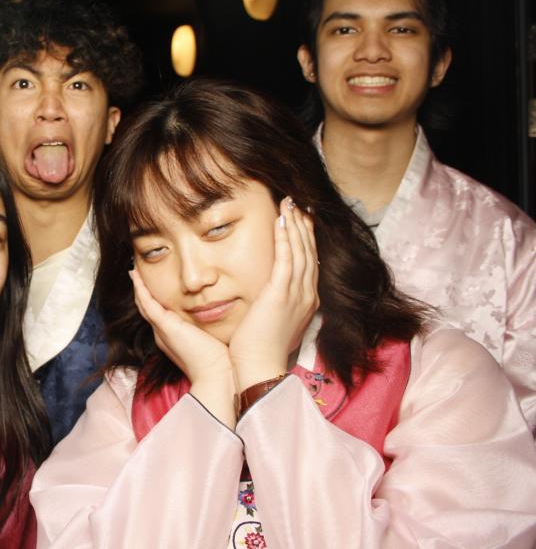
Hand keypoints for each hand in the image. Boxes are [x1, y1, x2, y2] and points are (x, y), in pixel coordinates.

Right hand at [131, 268, 235, 425]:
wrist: (218, 376)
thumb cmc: (222, 361)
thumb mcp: (215, 339)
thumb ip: (214, 328)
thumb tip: (225, 315)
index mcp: (174, 338)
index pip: (161, 314)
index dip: (156, 299)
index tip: (155, 284)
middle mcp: (164, 335)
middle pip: (148, 309)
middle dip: (143, 292)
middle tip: (138, 274)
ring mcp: (162, 331)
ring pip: (144, 305)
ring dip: (138, 287)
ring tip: (134, 272)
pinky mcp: (165, 327)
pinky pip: (147, 303)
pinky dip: (140, 289)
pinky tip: (135, 276)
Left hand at [229, 197, 318, 390]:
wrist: (259, 367)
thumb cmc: (261, 348)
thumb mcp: (277, 322)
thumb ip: (280, 304)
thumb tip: (274, 294)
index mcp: (307, 301)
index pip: (310, 262)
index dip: (306, 239)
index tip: (300, 220)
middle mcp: (307, 295)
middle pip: (310, 252)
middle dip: (303, 225)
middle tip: (297, 204)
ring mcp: (297, 294)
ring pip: (301, 251)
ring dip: (295, 225)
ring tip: (289, 204)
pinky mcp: (281, 294)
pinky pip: (287, 259)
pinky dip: (286, 238)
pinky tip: (281, 220)